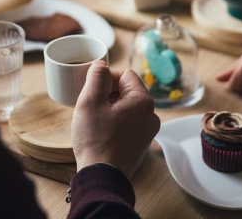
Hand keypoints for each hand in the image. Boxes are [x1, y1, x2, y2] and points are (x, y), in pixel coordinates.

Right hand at [72, 61, 159, 178]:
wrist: (101, 177)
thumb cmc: (96, 139)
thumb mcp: (90, 101)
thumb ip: (96, 76)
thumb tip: (101, 64)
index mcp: (143, 101)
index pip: (124, 74)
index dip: (106, 79)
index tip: (92, 91)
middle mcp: (151, 115)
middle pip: (126, 90)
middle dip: (107, 94)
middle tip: (90, 107)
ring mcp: (147, 131)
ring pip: (126, 107)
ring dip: (109, 108)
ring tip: (94, 121)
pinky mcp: (140, 143)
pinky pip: (127, 123)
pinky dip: (114, 122)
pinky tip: (101, 133)